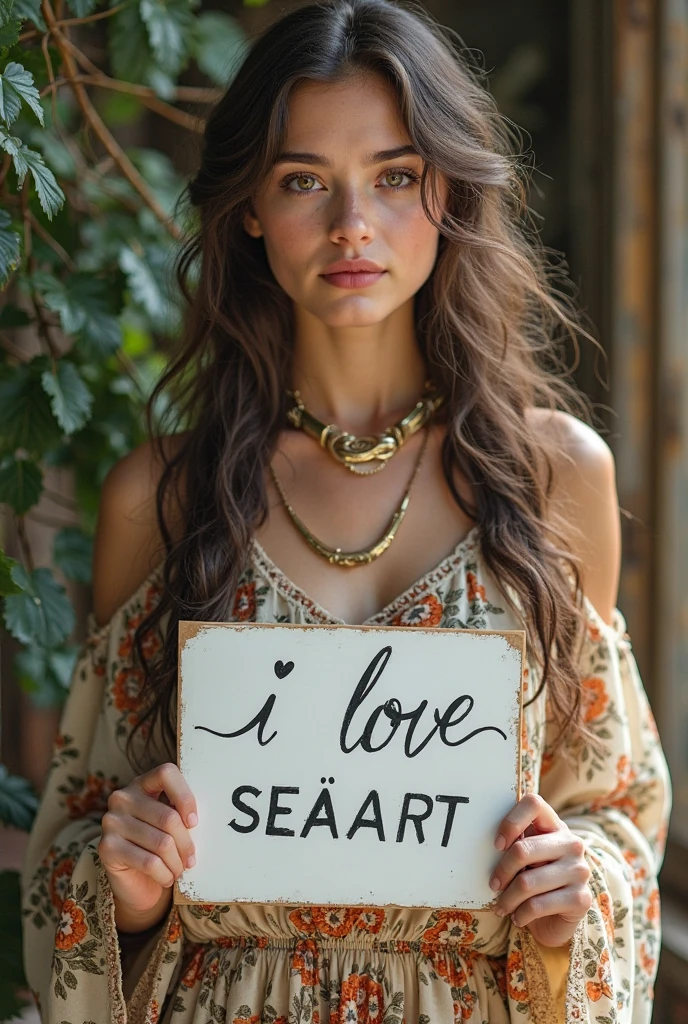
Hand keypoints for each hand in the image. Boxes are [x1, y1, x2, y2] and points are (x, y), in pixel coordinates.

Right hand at [99, 763, 197, 929]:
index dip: (185, 797)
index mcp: (141, 783)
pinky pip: (149, 862)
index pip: (166, 773)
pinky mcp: (106, 848)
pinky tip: (167, 877)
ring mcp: (111, 821)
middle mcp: (122, 798)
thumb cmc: (159, 846)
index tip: (194, 822)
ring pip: (162, 843)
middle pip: (168, 817)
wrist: (135, 880)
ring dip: (177, 863)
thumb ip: (181, 813)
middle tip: (191, 859)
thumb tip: (198, 820)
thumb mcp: (171, 824)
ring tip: (180, 870)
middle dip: (186, 844)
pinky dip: (165, 874)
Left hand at [489, 792, 591, 946]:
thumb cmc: (534, 879)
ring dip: (508, 899)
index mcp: (555, 825)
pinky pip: (538, 905)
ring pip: (527, 882)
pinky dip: (521, 914)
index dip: (511, 821)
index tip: (496, 844)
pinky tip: (517, 918)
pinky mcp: (581, 899)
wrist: (558, 918)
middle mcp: (572, 844)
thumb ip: (514, 844)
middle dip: (502, 871)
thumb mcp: (524, 858)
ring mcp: (579, 871)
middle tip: (492, 885)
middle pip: (523, 849)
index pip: (533, 804)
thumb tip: (483, 843)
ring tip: (501, 907)